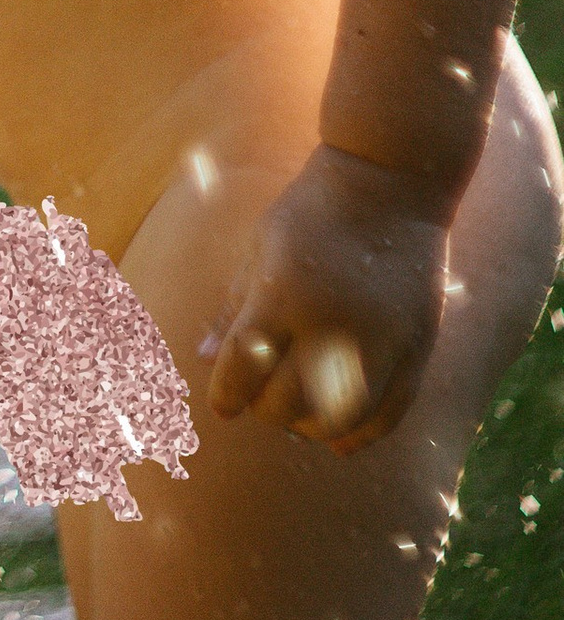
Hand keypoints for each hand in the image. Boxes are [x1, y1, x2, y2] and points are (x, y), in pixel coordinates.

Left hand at [199, 144, 451, 451]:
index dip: (228, 395)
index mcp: (285, 290)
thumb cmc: (312, 210)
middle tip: (262, 396)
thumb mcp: (261, 246)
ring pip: (339, 420)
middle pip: (289, 401)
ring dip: (309, 426)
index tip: (223, 402)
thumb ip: (234, 305)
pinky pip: (389, 414)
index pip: (245, 365)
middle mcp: (334, 322)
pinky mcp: (418, 347)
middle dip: (266, 408)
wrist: (392, 181)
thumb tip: (202, 358)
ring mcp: (382, 339)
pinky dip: (360, 435)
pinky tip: (337, 438)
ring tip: (297, 412)